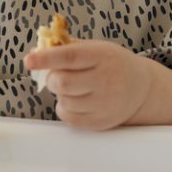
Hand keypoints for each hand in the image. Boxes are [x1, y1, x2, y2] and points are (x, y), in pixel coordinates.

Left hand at [24, 40, 156, 129]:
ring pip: (64, 101)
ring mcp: (105, 104)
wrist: (142, 88)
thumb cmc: (113, 64)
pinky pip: (69, 118)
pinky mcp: (101, 122)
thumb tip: (34, 52)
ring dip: (60, 94)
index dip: (46, 58)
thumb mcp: (95, 48)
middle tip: (58, 76)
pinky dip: (65, 109)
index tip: (29, 60)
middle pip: (62, 83)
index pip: (69, 57)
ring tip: (74, 88)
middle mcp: (106, 80)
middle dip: (53, 79)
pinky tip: (76, 100)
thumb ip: (66, 48)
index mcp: (102, 56)